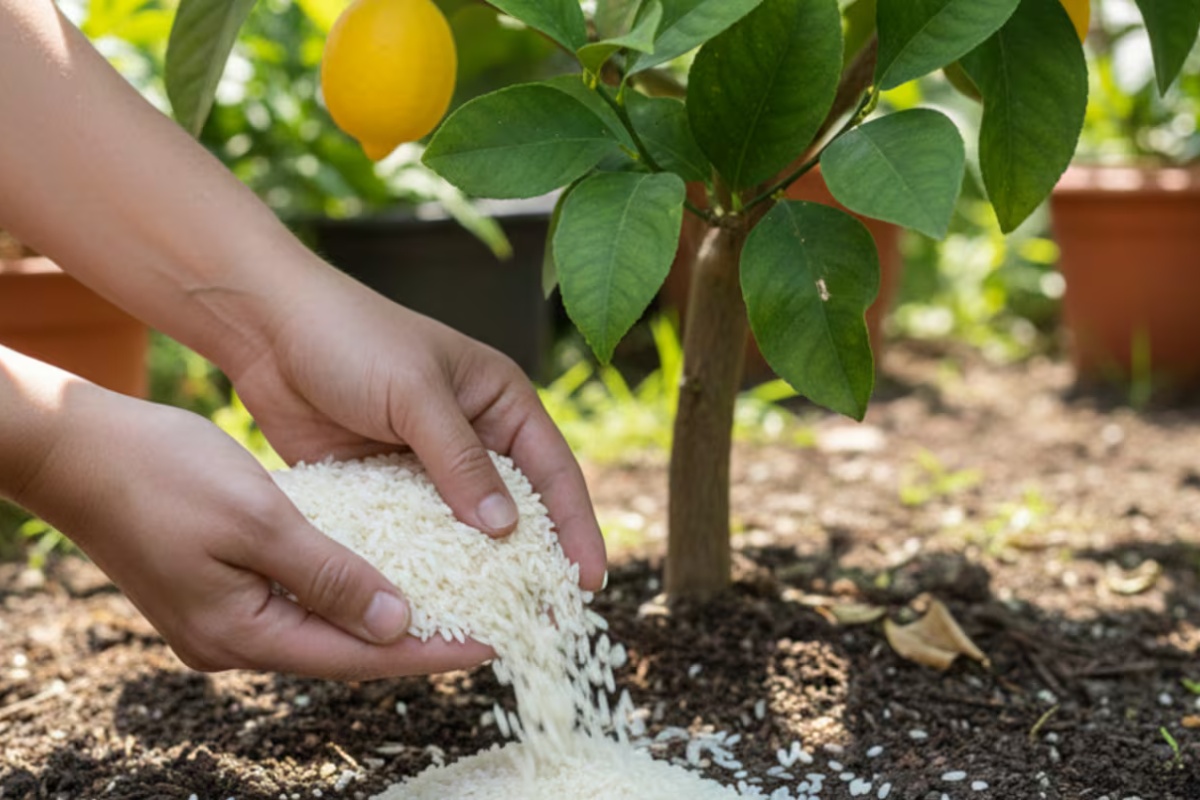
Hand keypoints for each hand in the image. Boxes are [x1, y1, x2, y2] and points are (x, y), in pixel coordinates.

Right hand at [20, 385, 492, 680]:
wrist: (77, 450)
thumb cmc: (162, 474)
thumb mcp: (259, 520)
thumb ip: (329, 576)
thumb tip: (395, 624)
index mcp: (243, 633)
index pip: (360, 656)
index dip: (430, 651)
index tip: (490, 643)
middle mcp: (234, 639)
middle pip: (346, 648)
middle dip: (416, 637)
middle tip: (482, 620)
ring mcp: (223, 616)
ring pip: (324, 622)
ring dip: (383, 610)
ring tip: (448, 597)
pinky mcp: (219, 586)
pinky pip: (299, 596)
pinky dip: (345, 585)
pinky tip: (382, 567)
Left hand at [230, 266, 606, 590]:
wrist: (267, 330)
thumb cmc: (352, 338)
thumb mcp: (417, 394)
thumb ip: (462, 462)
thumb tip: (506, 530)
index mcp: (500, 402)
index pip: (554, 472)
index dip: (575, 527)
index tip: (587, 581)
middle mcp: (474, 438)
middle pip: (518, 510)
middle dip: (534, 563)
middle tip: (548, 622)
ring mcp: (428, 466)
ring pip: (466, 531)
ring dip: (478, 574)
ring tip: (494, 628)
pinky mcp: (384, 487)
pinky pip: (414, 536)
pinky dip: (423, 568)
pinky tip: (430, 607)